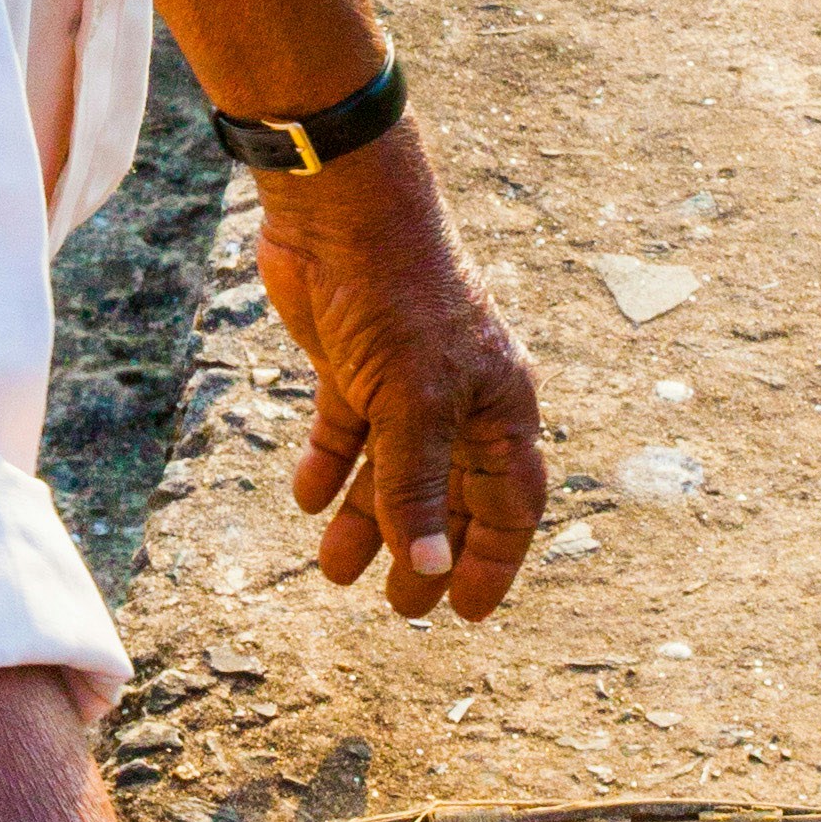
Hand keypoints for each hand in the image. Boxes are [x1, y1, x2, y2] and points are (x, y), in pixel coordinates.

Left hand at [255, 126, 547, 621]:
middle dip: (424, 550)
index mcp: (500, 405)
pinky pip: (346, 429)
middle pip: (451, 494)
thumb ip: (417, 488)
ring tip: (335, 571)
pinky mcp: (352, 362)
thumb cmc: (399, 297)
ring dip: (366, 519)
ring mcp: (404, 379)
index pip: (513, 501)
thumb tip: (428, 565)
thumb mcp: (412, 405)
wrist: (341, 209)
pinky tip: (307, 501)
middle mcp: (459, 397)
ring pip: (391, 469)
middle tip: (397, 607)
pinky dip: (329, 465)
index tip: (465, 612)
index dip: (493, 559)